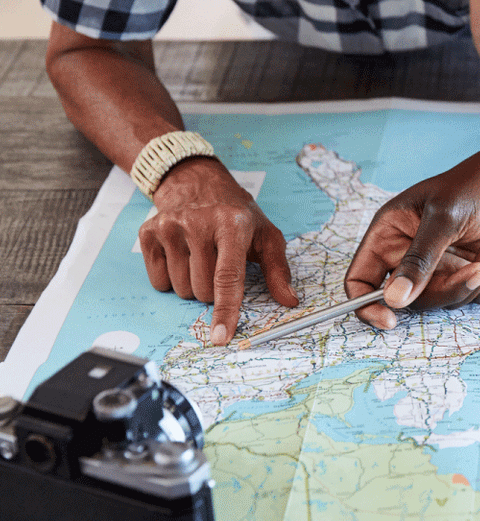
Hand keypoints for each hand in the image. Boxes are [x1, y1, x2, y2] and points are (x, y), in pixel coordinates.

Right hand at [138, 157, 297, 345]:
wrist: (198, 183)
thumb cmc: (237, 215)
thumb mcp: (265, 235)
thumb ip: (278, 269)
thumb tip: (289, 300)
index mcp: (232, 224)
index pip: (228, 277)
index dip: (225, 310)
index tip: (221, 337)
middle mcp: (198, 223)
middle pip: (203, 291)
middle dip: (213, 290)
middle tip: (218, 264)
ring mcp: (170, 227)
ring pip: (181, 289)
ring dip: (192, 284)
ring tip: (201, 256)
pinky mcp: (148, 233)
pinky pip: (158, 282)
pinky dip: (170, 278)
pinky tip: (181, 255)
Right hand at [345, 147, 479, 328]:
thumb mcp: (446, 218)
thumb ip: (419, 261)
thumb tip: (394, 300)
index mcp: (392, 231)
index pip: (361, 278)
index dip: (366, 304)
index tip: (390, 321)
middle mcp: (412, 251)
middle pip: (411, 299)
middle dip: (449, 288)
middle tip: (478, 268)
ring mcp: (442, 264)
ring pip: (447, 300)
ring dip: (478, 277)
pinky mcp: (469, 271)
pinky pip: (475, 296)